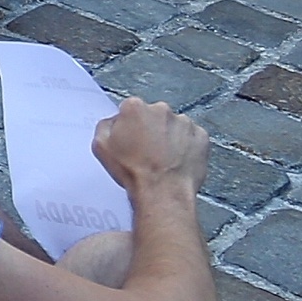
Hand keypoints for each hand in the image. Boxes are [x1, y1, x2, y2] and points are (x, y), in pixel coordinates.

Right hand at [92, 97, 207, 195]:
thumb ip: (105, 126)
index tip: (130, 140)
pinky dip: (186, 147)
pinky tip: (176, 161)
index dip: (129, 126)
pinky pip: (192, 137)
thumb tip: (114, 122)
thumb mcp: (100, 147)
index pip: (130, 109)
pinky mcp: (201, 136)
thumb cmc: (133, 172)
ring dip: (169, 138)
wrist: (162, 193)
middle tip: (146, 152)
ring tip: (163, 160)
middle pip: (153, 115)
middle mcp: (161, 109)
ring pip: (174, 126)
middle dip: (151, 130)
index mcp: (135, 108)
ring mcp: (184, 122)